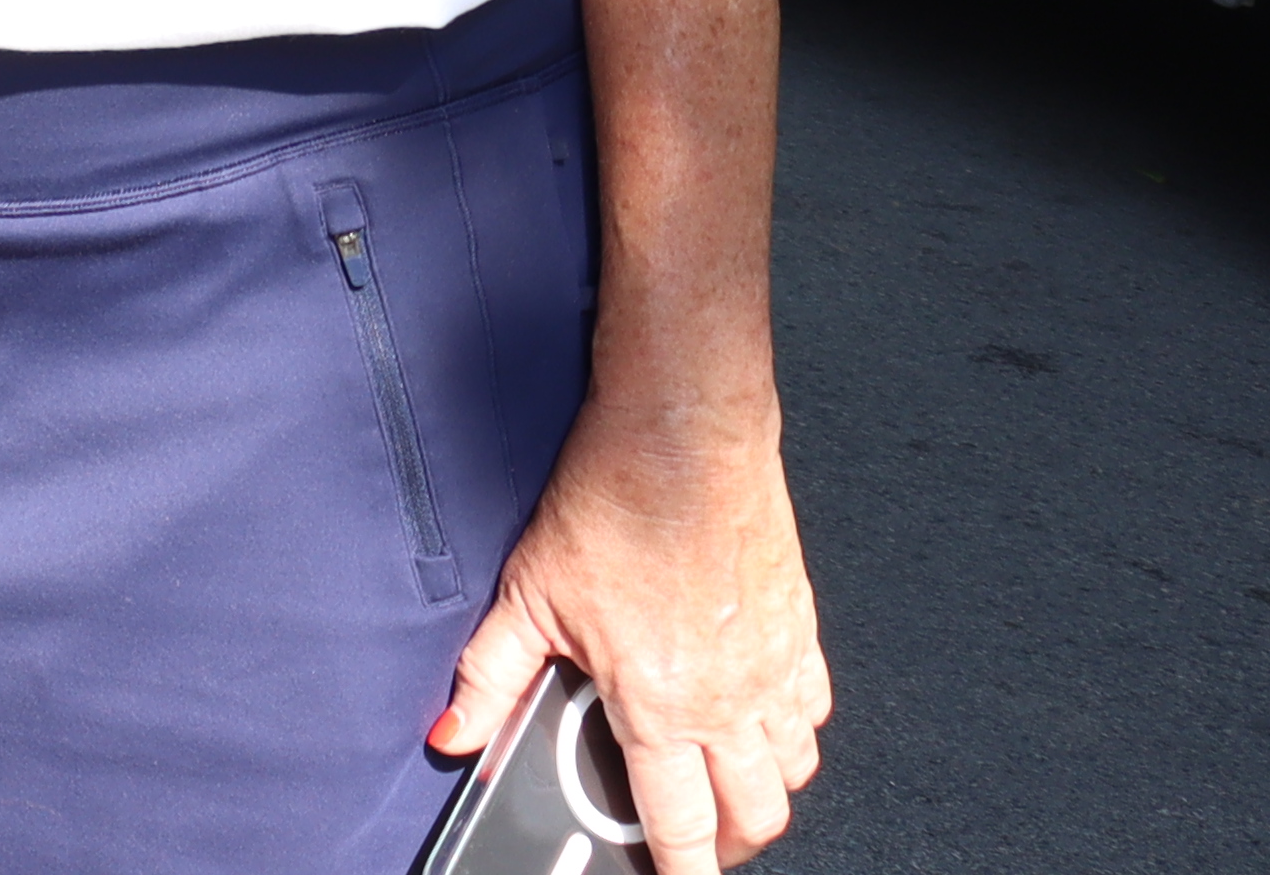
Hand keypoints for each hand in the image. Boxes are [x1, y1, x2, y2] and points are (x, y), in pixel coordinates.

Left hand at [436, 395, 822, 862]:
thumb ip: (489, 679)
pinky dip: (792, 733)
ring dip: (764, 792)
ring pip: (795, 771)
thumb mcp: (526, 597)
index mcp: (663, 706)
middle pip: (758, 816)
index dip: (683, 871)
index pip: (684, 826)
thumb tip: (455, 734)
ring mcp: (778, 669)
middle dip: (731, 845)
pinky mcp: (803, 634)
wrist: (684, 438)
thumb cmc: (613, 504)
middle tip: (699, 843)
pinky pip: (814, 713)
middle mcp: (733, 700)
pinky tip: (761, 720)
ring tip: (726, 788)